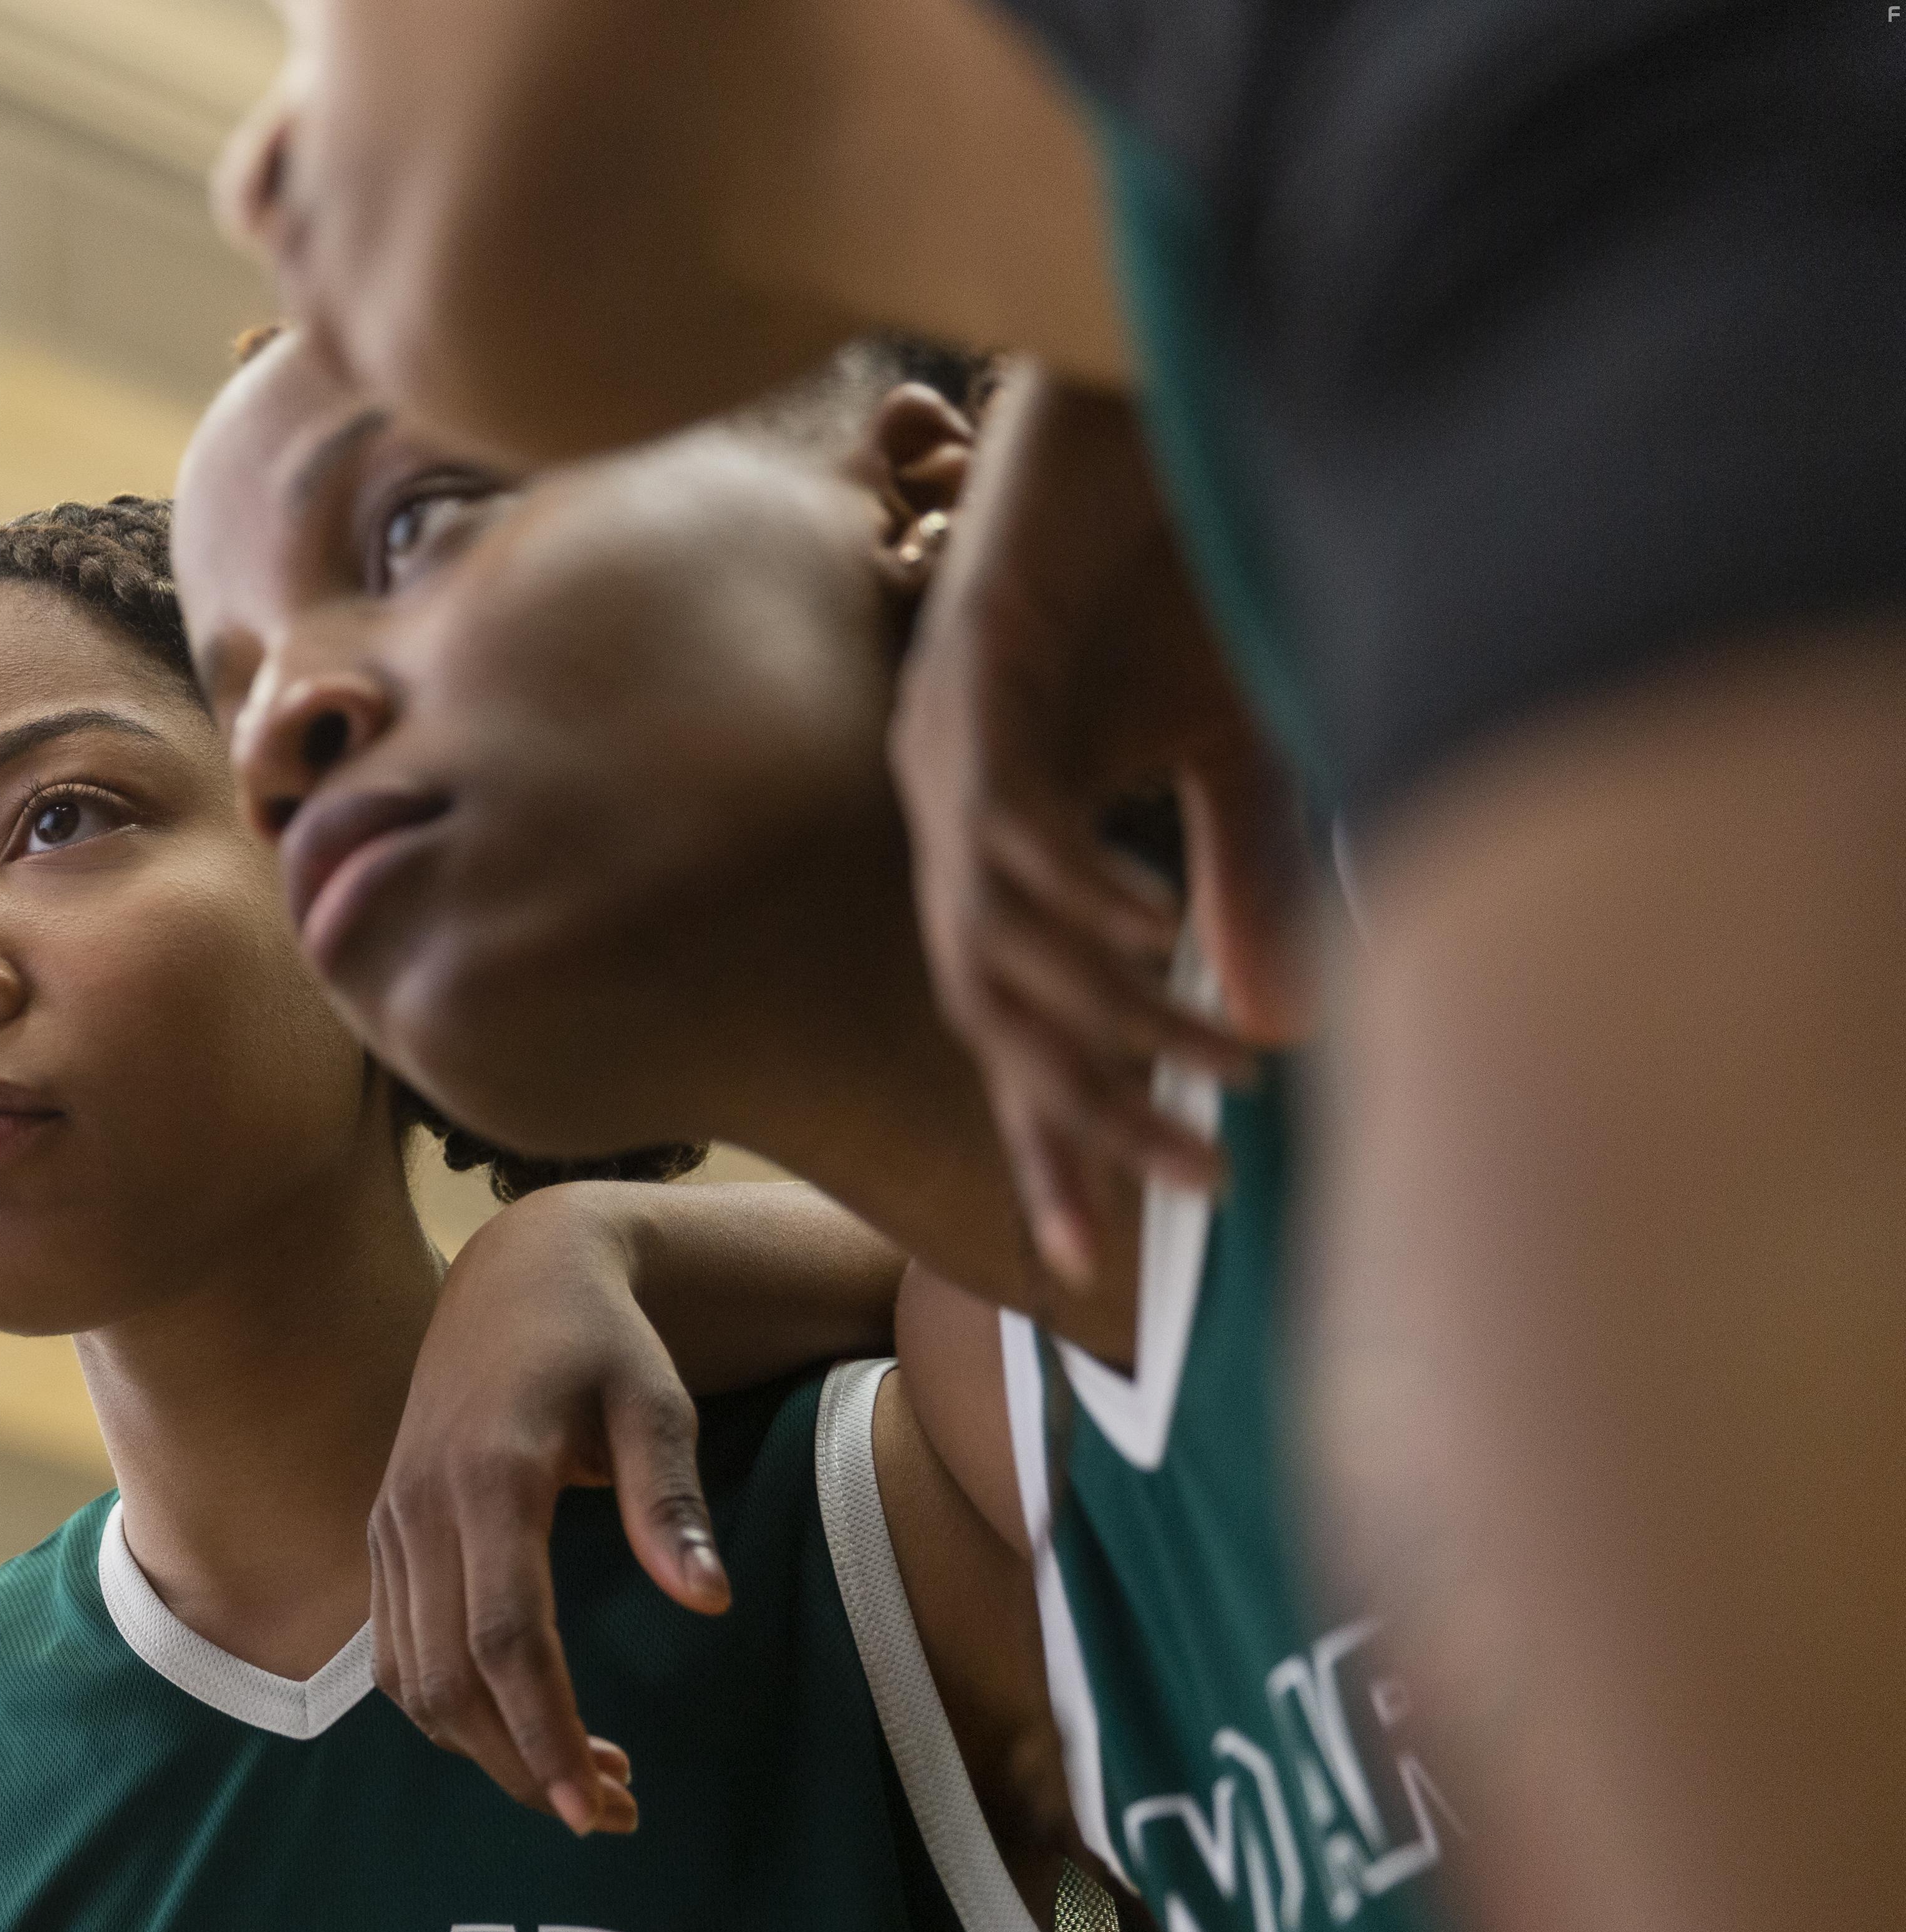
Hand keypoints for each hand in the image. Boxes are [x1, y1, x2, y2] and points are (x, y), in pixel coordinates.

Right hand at [372, 1187, 734, 1834]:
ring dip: (486, 1749)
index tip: (599, 1803)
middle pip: (449, 1678)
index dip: (546, 1732)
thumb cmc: (600, 1342)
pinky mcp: (384, 1535)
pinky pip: (396, 1651)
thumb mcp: (656, 1400)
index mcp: (491, 1476)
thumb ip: (669, 1500)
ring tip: (580, 1779)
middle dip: (523, 1764)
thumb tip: (708, 1602)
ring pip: (411, 1679)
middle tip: (609, 1814)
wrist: (513, 1278)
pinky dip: (452, 1710)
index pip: (505, 1636)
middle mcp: (421, 1506)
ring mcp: (391, 1523)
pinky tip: (522, 1726)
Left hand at [890, 364, 1303, 1285]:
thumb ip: (1225, 870)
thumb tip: (1270, 1017)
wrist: (1121, 393)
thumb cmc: (1165, 564)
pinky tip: (1145, 941)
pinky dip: (1075, 884)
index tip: (1082, 1256)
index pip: (1011, 1020)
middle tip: (1187, 1192)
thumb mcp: (1215, 740)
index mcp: (992, 834)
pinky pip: (1005, 811)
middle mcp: (947, 807)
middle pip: (995, 1013)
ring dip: (1114, 1016)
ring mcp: (943, 740)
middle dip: (1083, 1116)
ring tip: (1218, 1076)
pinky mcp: (965, 662)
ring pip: (1003, 936)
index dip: (1046, 1136)